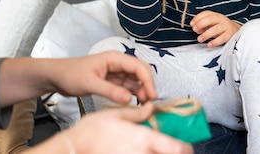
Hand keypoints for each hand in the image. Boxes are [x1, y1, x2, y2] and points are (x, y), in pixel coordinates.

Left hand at [0, 51, 156, 106]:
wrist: (56, 76)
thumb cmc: (70, 74)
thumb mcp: (90, 83)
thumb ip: (110, 91)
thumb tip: (129, 99)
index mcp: (114, 58)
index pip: (138, 66)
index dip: (148, 80)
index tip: (152, 95)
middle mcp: (118, 64)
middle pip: (140, 72)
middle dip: (147, 85)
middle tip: (149, 102)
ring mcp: (115, 72)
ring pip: (134, 81)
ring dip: (140, 91)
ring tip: (143, 105)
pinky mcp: (111, 81)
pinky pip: (126, 87)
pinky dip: (132, 94)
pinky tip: (134, 102)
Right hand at [31, 103, 192, 153]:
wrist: (72, 148)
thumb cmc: (91, 131)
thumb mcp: (115, 115)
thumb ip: (137, 114)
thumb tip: (149, 109)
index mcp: (143, 139)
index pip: (175, 148)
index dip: (184, 148)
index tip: (187, 146)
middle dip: (174, 152)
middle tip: (176, 148)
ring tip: (156, 148)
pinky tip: (139, 151)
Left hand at [190, 10, 240, 46]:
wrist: (235, 31)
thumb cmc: (220, 27)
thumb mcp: (212, 24)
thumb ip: (203, 25)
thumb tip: (196, 29)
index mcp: (215, 15)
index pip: (206, 13)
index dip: (198, 18)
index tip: (192, 24)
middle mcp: (221, 19)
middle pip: (211, 19)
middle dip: (201, 24)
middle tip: (195, 30)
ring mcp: (226, 27)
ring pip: (216, 29)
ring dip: (206, 34)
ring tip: (199, 39)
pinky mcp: (229, 35)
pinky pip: (222, 38)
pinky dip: (215, 42)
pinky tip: (209, 44)